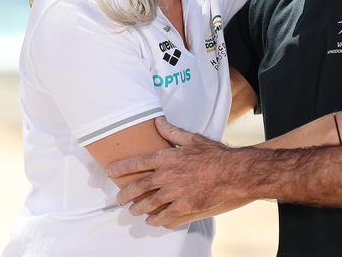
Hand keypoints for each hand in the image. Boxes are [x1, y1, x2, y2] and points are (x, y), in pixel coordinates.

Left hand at [107, 119, 236, 227]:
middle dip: (126, 194)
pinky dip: (156, 219)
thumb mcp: (192, 138)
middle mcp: (167, 176)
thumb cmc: (214, 154)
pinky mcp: (184, 206)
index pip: (137, 163)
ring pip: (149, 203)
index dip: (121, 167)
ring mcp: (174, 193)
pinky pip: (165, 216)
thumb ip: (172, 132)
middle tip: (119, 199)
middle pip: (139, 186)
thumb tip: (158, 121)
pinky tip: (153, 220)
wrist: (232, 173)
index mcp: (167, 158)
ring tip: (133, 211)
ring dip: (138, 208)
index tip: (110, 171)